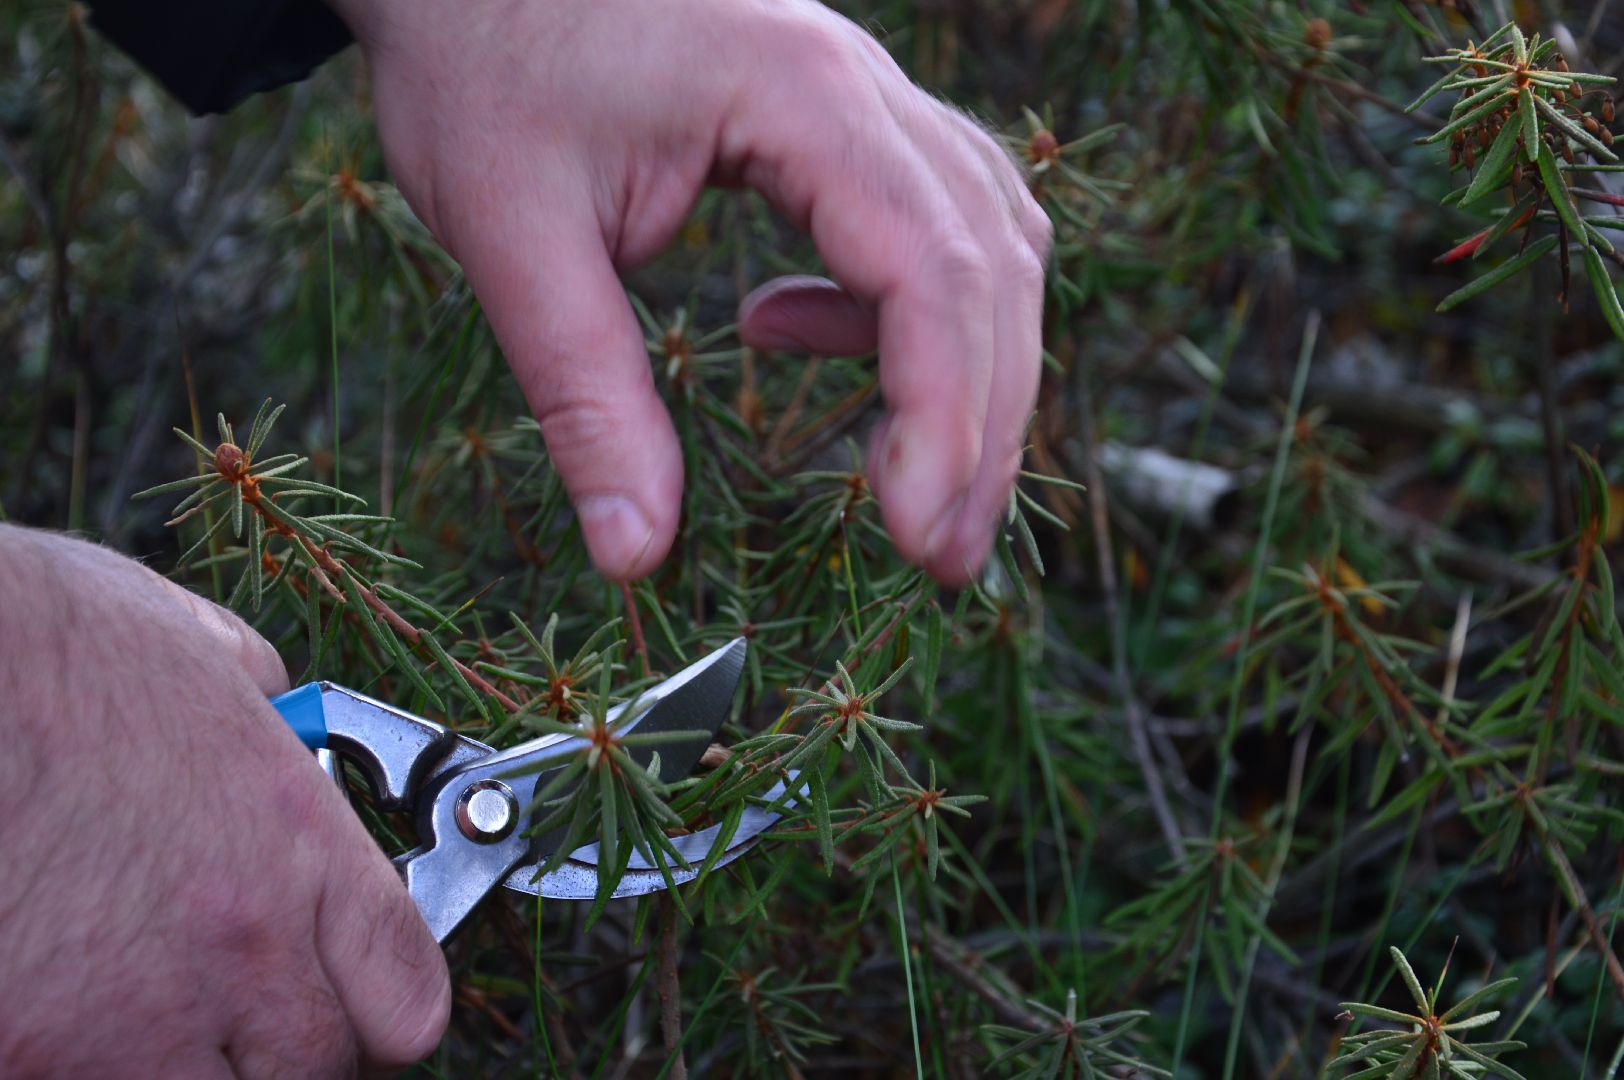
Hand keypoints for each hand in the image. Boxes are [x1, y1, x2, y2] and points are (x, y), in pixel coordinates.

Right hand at [0, 527, 447, 1075]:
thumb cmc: (48, 638)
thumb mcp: (202, 648)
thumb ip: (270, 716)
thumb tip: (288, 722)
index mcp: (296, 842)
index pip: (408, 994)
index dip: (388, 1005)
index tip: (360, 992)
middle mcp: (237, 943)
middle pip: (319, 1071)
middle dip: (293, 1048)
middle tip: (249, 1007)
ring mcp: (129, 1022)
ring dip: (200, 1072)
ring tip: (152, 1018)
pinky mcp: (27, 1060)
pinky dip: (90, 1071)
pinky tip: (65, 1019)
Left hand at [328, 0, 1050, 583]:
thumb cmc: (477, 60)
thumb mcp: (511, 235)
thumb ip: (585, 397)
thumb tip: (634, 556)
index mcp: (799, 95)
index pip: (930, 271)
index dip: (946, 418)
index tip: (919, 538)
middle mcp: (861, 82)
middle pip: (990, 264)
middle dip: (984, 422)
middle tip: (942, 556)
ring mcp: (859, 89)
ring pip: (985, 240)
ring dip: (968, 371)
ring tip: (908, 481)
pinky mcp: (833, 113)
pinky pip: (928, 215)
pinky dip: (900, 305)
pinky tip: (787, 332)